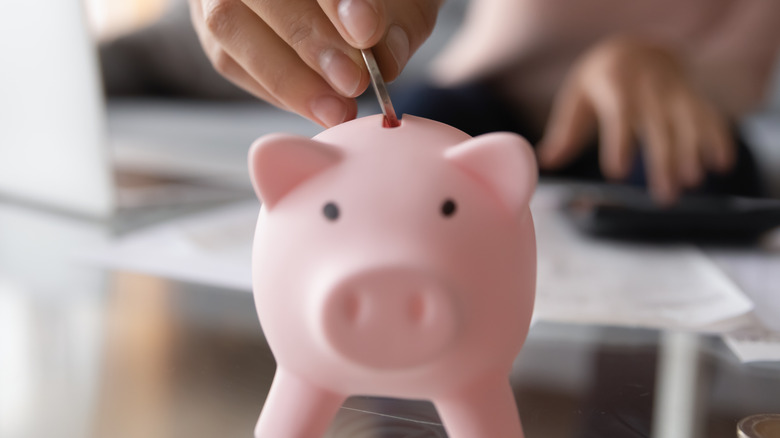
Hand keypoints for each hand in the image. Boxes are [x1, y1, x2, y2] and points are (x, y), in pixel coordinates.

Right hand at [189, 0, 440, 126]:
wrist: (347, 7)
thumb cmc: (383, 0)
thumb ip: (401, 20)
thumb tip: (385, 57)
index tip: (365, 29)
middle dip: (308, 38)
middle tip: (353, 81)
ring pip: (228, 23)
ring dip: (286, 76)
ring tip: (337, 109)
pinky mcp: (212, 27)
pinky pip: (229, 59)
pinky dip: (275, 89)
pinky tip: (317, 105)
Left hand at [537, 36, 734, 204]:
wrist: (637, 48)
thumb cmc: (600, 81)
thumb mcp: (577, 99)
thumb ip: (564, 133)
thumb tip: (544, 162)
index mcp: (616, 85)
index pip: (619, 115)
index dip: (620, 143)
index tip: (617, 173)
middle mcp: (649, 87)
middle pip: (657, 127)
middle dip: (663, 162)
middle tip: (664, 196)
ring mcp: (675, 92)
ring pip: (687, 123)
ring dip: (692, 152)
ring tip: (692, 182)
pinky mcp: (693, 98)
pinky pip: (710, 116)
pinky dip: (718, 138)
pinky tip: (720, 164)